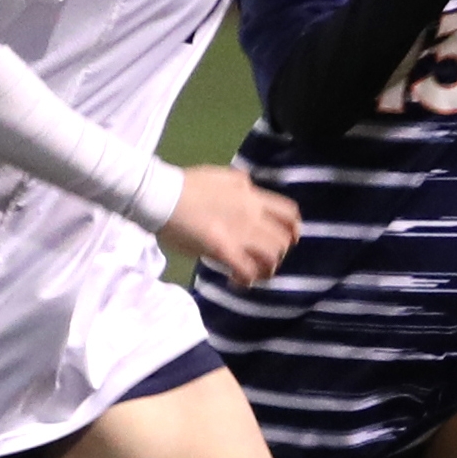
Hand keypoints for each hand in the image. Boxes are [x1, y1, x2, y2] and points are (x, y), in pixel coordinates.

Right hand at [161, 165, 300, 286]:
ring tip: (251, 272)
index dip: (293, 229)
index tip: (287, 238)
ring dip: (264, 269)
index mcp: (252, 196)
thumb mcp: (223, 176)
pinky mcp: (224, 250)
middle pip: (283, 240)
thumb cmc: (186, 185)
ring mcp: (240, 233)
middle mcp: (253, 214)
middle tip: (262, 259)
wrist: (163, 194)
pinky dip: (245, 280)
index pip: (289, 213)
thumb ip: (240, 184)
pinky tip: (236, 281)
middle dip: (278, 253)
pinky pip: (247, 271)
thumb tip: (248, 188)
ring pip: (272, 257)